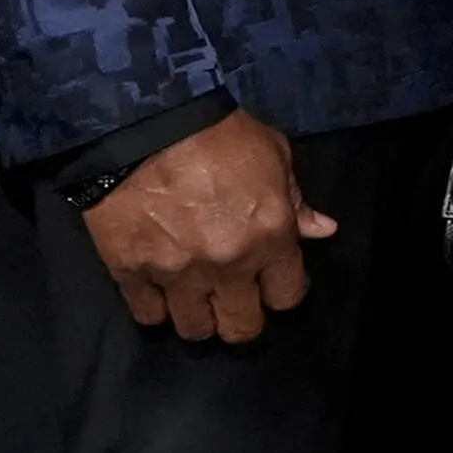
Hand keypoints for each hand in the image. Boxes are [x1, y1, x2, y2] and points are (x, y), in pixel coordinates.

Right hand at [80, 110, 325, 343]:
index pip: (287, 296)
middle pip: (241, 327)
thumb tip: (323, 230)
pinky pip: (146, 313)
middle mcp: (227, 265)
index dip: (282, 291)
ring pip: (194, 329)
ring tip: (196, 300)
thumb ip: (297, 200)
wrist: (143, 124)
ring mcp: (176, 273)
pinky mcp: (130, 270)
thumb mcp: (274, 155)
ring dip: (199, 319)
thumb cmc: (218, 134)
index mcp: (270, 238)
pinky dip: (154, 308)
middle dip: (242, 319)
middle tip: (233, 302)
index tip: (271, 282)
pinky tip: (158, 292)